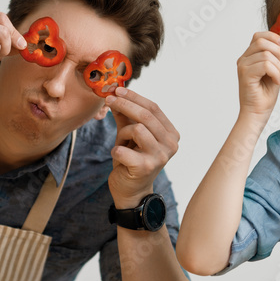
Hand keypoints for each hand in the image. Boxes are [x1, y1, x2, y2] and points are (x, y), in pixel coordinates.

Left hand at [105, 88, 179, 208]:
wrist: (131, 191)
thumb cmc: (131, 160)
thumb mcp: (129, 134)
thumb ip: (126, 115)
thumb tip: (115, 92)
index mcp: (171, 134)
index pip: (154, 108)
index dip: (135, 97)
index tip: (118, 90)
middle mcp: (170, 145)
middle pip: (146, 116)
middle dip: (125, 104)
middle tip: (109, 100)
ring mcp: (160, 157)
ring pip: (137, 129)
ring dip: (123, 133)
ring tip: (121, 143)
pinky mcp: (146, 168)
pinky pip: (124, 149)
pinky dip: (116, 150)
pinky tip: (118, 156)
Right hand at [237, 31, 279, 120]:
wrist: (257, 113)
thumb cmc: (265, 94)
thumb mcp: (274, 69)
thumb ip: (275, 55)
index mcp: (249, 56)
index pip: (259, 36)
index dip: (273, 37)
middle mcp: (243, 59)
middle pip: (262, 41)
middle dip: (278, 52)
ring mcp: (243, 66)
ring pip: (266, 54)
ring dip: (279, 67)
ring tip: (278, 78)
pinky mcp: (245, 74)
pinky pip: (266, 65)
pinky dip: (276, 73)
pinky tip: (276, 81)